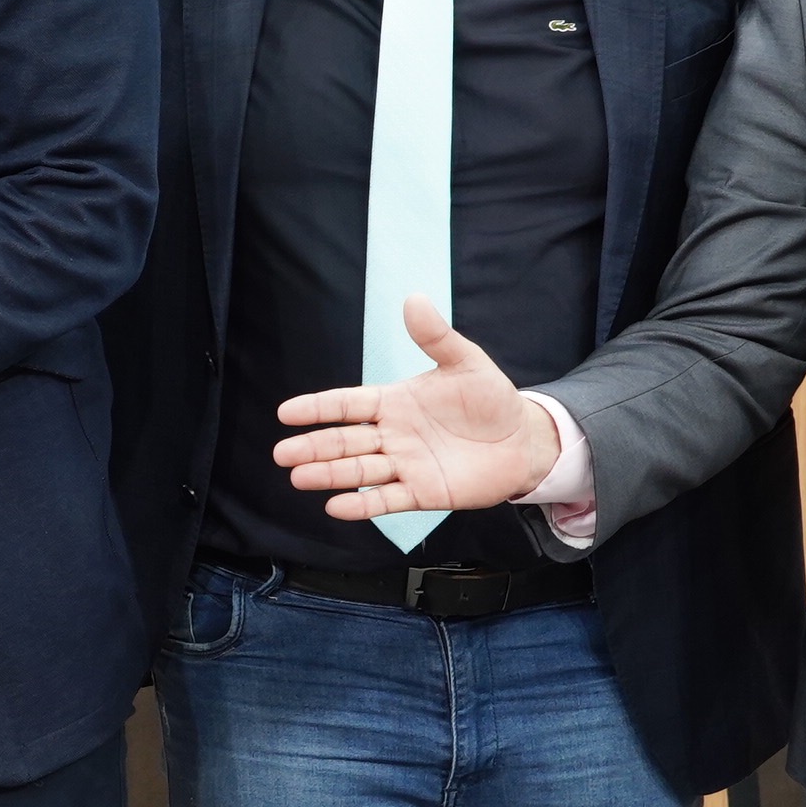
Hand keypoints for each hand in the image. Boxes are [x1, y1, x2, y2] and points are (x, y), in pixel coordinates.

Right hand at [269, 298, 564, 519]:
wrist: (523, 439)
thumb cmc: (491, 399)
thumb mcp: (466, 362)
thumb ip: (436, 336)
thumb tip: (414, 299)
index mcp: (395, 402)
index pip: (347, 404)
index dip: (317, 408)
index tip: (286, 412)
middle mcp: (393, 435)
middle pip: (344, 441)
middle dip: (313, 447)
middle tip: (282, 454)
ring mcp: (405, 465)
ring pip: (358, 471)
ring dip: (328, 475)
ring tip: (299, 478)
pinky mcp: (422, 493)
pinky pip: (387, 500)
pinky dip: (361, 505)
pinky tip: (335, 507)